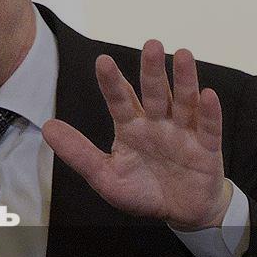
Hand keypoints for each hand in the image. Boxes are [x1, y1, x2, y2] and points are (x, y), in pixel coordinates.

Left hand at [42, 40, 230, 230]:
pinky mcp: (207, 148)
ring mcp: (183, 133)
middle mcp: (157, 123)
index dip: (111, 82)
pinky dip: (209, 112)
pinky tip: (208, 94)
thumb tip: (46, 126)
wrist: (181, 212)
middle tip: (151, 44)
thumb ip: (78, 153)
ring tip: (183, 54)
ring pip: (183, 102)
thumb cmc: (142, 191)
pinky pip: (208, 128)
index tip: (102, 61)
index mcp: (131, 127)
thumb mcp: (105, 176)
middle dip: (151, 70)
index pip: (119, 100)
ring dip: (184, 80)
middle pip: (154, 93)